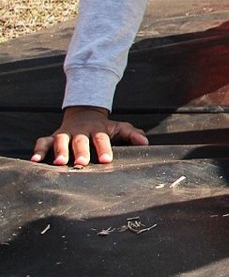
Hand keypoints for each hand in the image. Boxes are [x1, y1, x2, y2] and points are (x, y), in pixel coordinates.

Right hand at [31, 106, 148, 166]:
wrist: (85, 114)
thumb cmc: (105, 127)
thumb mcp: (120, 128)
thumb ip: (132, 134)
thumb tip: (146, 143)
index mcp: (98, 130)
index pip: (102, 138)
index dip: (104, 148)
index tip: (107, 160)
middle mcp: (80, 131)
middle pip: (80, 140)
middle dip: (80, 151)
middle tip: (82, 163)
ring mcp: (65, 133)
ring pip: (60, 140)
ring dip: (59, 151)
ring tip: (60, 163)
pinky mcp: (52, 137)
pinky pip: (42, 142)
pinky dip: (38, 150)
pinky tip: (35, 161)